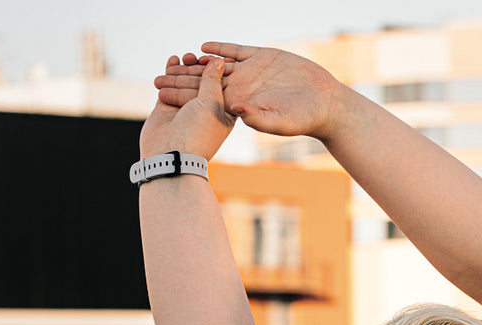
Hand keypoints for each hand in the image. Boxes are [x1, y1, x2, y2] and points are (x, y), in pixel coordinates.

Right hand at [139, 54, 234, 159]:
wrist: (170, 154)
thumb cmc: (198, 132)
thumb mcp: (211, 103)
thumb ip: (212, 80)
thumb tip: (219, 60)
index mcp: (224, 114)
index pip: (224, 87)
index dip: (221, 71)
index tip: (219, 56)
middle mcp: (205, 111)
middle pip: (204, 82)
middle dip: (200, 68)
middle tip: (197, 56)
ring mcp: (186, 109)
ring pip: (186, 82)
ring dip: (185, 69)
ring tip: (186, 56)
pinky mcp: (167, 107)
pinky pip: (170, 85)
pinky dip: (171, 72)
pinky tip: (173, 59)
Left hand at [154, 42, 347, 139]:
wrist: (326, 104)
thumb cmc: (305, 119)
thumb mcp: (279, 121)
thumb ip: (258, 117)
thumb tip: (234, 109)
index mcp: (240, 103)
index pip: (205, 98)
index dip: (182, 94)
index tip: (160, 93)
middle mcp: (242, 87)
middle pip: (204, 83)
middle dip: (180, 80)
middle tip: (156, 78)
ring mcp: (251, 72)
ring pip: (216, 66)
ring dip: (196, 64)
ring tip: (175, 60)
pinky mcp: (263, 58)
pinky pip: (237, 52)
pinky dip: (220, 49)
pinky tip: (204, 47)